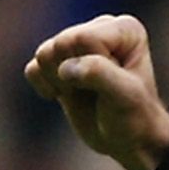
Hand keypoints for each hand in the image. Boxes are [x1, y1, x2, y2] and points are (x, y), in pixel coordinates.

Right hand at [23, 14, 168, 169]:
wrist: (127, 140)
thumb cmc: (135, 117)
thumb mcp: (126, 96)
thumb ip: (100, 74)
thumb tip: (66, 69)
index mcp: (124, 29)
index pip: (85, 38)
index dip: (94, 67)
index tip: (116, 84)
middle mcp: (100, 28)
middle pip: (61, 44)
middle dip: (75, 75)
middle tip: (98, 92)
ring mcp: (76, 43)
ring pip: (44, 54)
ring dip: (60, 82)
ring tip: (85, 93)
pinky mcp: (56, 61)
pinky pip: (33, 69)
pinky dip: (45, 87)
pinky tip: (67, 95)